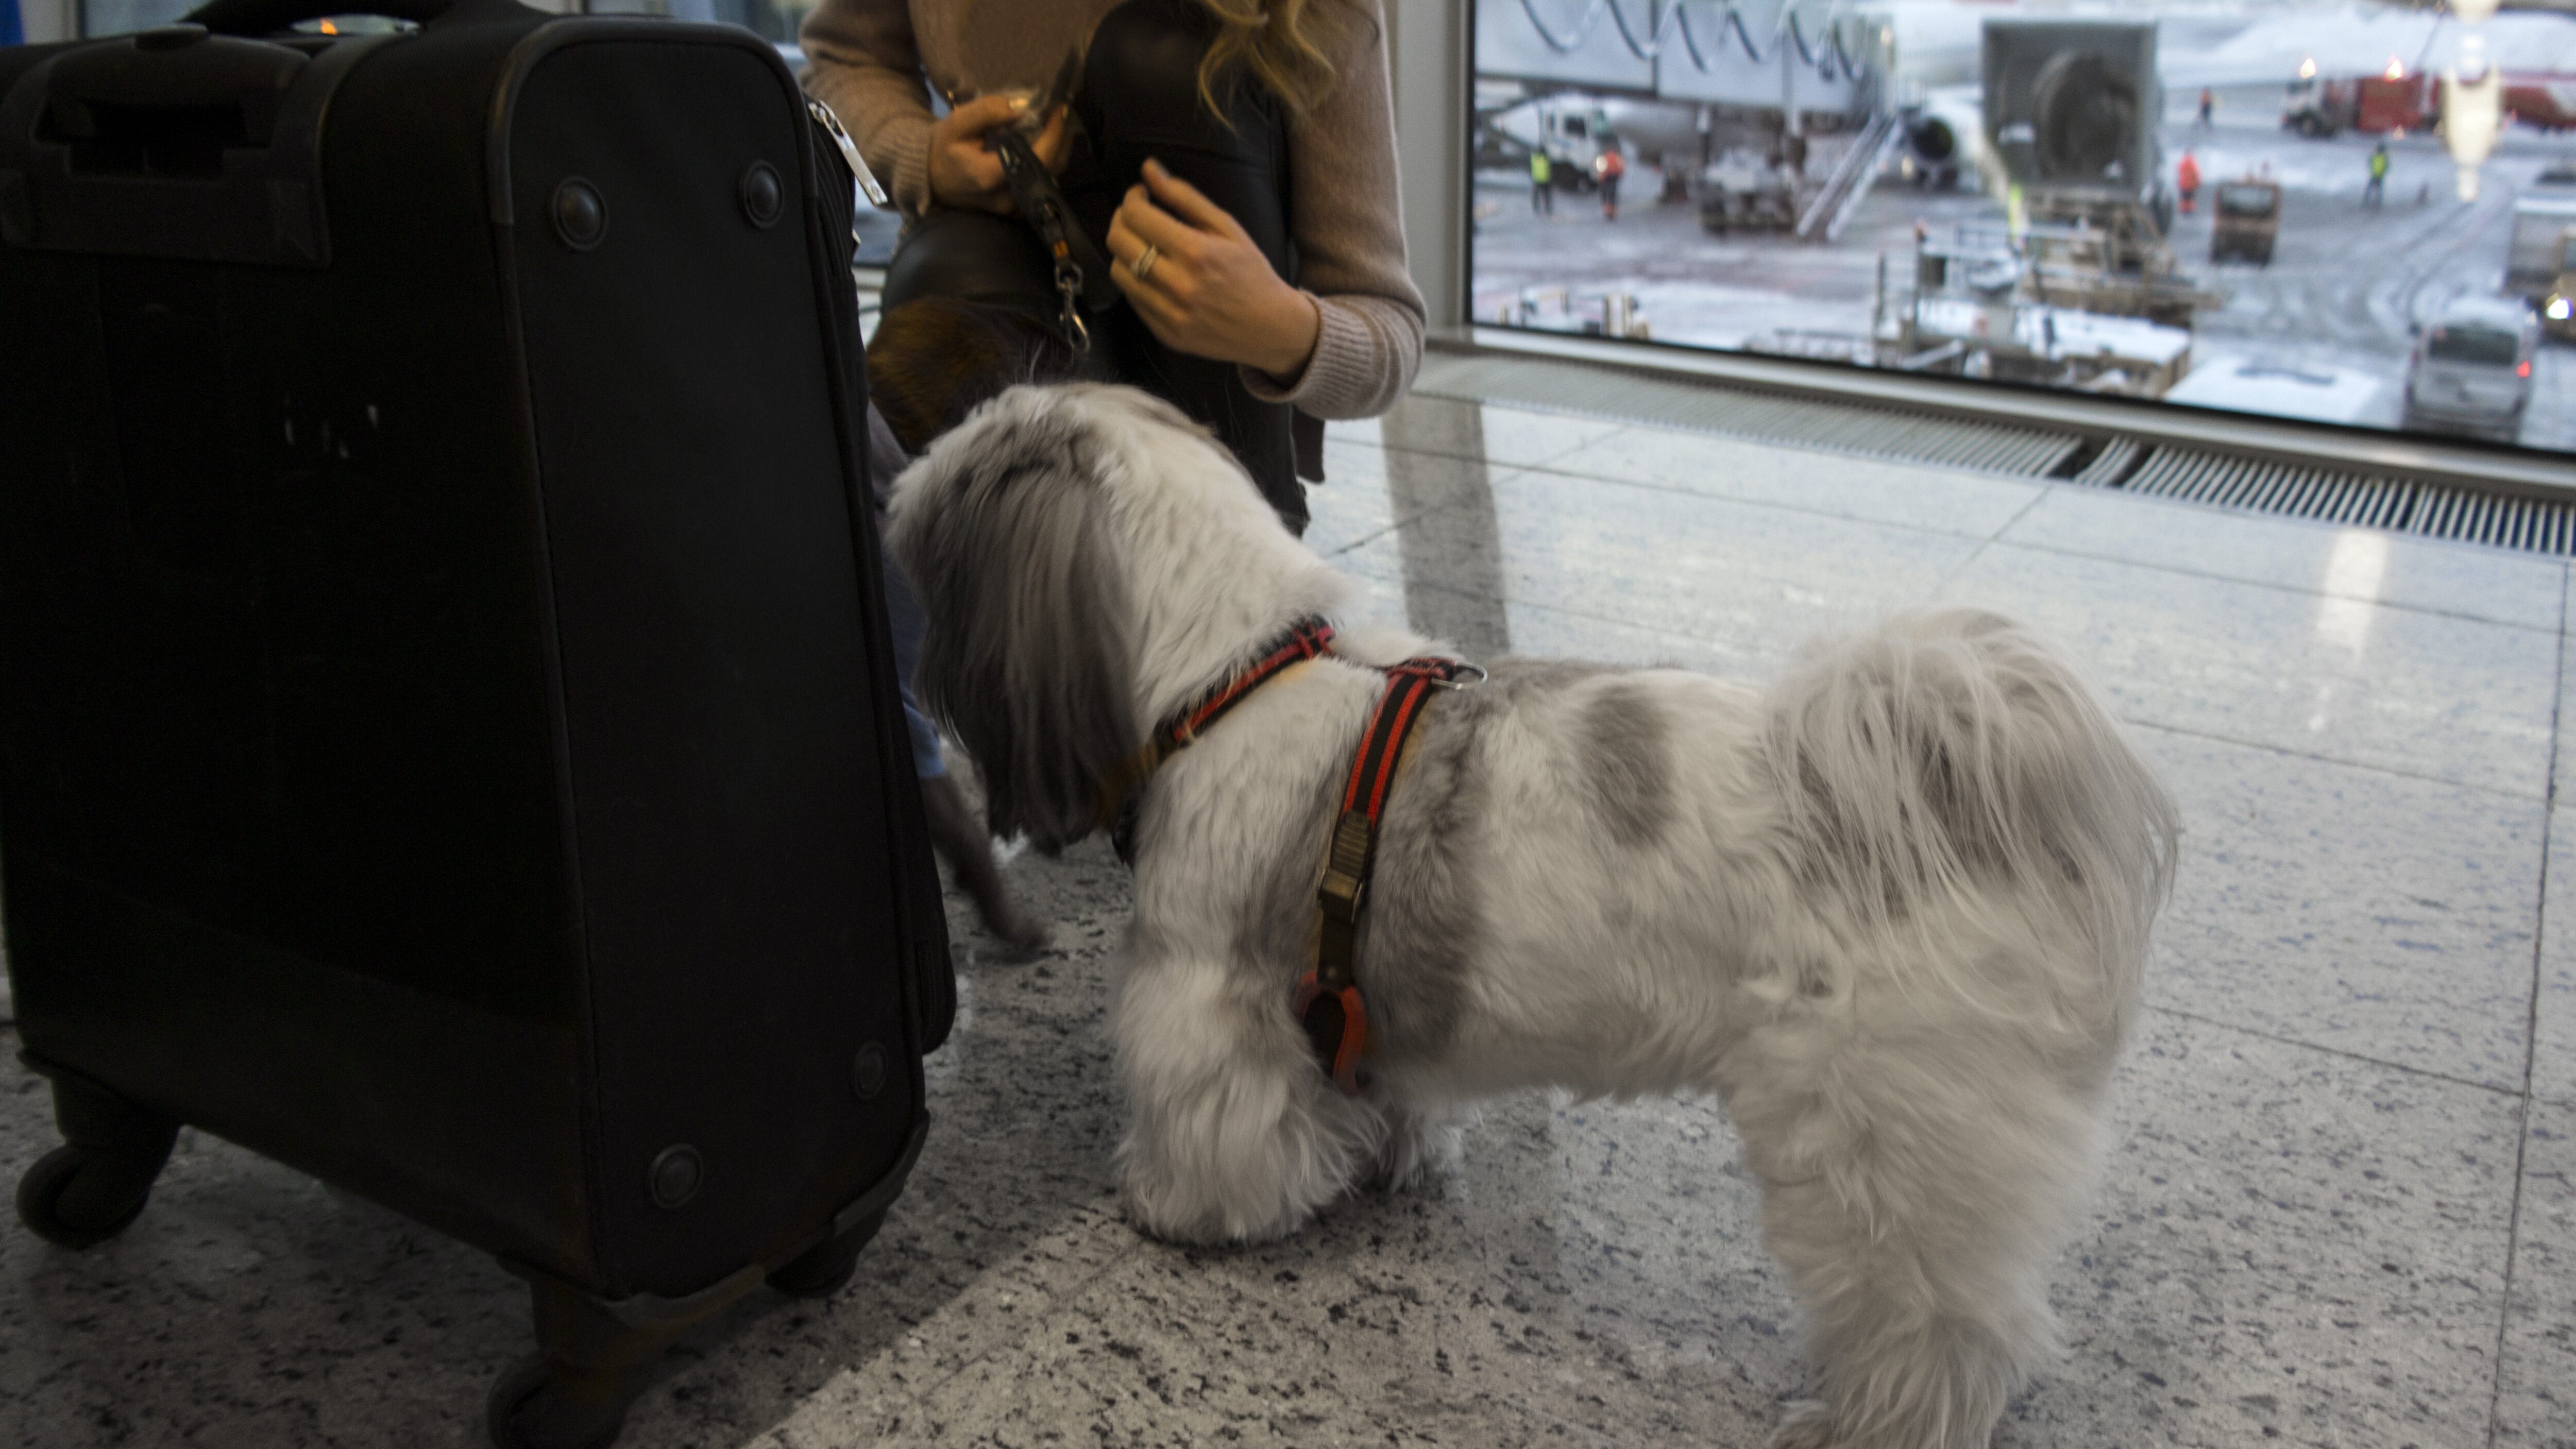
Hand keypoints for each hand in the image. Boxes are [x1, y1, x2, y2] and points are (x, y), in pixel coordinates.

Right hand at [925, 94, 1069, 214]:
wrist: (932, 178)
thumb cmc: (944, 148)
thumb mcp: (956, 123)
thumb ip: (987, 112)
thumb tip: (1021, 106)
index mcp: (989, 176)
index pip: (1035, 157)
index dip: (1053, 133)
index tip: (1059, 108)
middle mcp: (1006, 197)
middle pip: (1049, 168)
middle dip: (1061, 138)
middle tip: (1063, 111)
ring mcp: (1013, 207)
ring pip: (1050, 177)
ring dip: (1059, 149)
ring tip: (1059, 122)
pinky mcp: (1016, 208)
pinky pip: (1042, 183)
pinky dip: (1050, 160)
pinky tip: (1050, 140)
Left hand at [1106, 159, 1320, 379]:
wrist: (1270, 328)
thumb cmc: (1251, 271)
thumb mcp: (1227, 226)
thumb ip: (1184, 196)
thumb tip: (1148, 169)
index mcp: (1195, 252)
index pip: (1136, 215)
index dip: (1132, 198)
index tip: (1141, 194)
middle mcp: (1178, 285)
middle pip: (1118, 242)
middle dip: (1121, 219)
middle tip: (1137, 215)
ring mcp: (1169, 313)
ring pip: (1118, 271)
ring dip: (1124, 250)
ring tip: (1143, 244)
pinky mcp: (1164, 332)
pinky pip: (1132, 298)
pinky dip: (1136, 279)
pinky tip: (1154, 272)